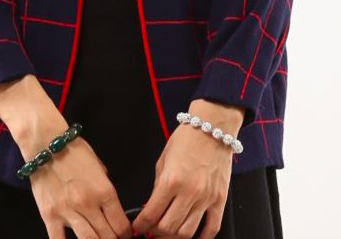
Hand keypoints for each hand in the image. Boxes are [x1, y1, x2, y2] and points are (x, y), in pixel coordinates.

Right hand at [29, 134, 133, 238]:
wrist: (45, 143)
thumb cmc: (74, 150)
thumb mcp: (98, 165)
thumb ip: (104, 187)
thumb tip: (109, 205)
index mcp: (104, 190)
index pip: (121, 224)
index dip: (126, 234)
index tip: (125, 235)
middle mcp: (88, 204)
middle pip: (107, 237)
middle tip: (112, 238)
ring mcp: (68, 211)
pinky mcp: (49, 215)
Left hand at [131, 100, 244, 238]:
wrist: (212, 128)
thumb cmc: (186, 139)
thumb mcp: (163, 159)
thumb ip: (157, 185)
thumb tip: (152, 206)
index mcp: (171, 180)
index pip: (151, 213)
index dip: (141, 225)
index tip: (137, 228)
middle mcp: (189, 192)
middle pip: (168, 228)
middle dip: (155, 232)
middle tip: (151, 230)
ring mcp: (206, 198)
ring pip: (187, 232)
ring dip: (174, 237)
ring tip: (168, 233)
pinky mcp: (220, 200)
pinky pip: (211, 228)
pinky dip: (201, 238)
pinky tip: (193, 237)